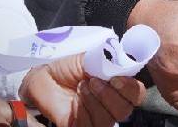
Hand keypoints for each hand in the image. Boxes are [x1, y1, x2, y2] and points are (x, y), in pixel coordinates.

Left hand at [18, 53, 145, 126]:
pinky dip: (83, 111)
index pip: (136, 94)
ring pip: (108, 120)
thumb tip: (125, 57)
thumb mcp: (89, 58)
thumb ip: (109, 60)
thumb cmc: (65, 68)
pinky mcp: (79, 126)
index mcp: (117, 87)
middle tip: (92, 81)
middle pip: (125, 110)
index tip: (117, 78)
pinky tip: (75, 101)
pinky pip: (89, 125)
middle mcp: (110, 105)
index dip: (131, 88)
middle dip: (110, 95)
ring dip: (95, 102)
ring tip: (81, 87)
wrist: (41, 77)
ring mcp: (95, 118)